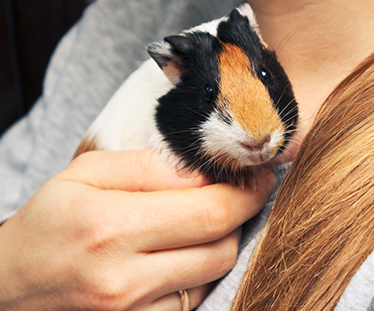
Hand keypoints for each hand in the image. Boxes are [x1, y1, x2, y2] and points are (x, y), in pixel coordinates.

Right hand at [0, 149, 274, 309]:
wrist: (10, 287)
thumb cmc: (48, 224)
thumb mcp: (84, 175)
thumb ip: (145, 167)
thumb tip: (200, 173)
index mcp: (112, 228)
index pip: (209, 211)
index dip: (246, 194)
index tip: (258, 178)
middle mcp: (126, 279)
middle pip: (220, 247)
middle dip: (241, 216)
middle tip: (239, 194)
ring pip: (213, 275)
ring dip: (220, 243)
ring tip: (203, 221)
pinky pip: (194, 299)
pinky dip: (200, 272)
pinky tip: (183, 253)